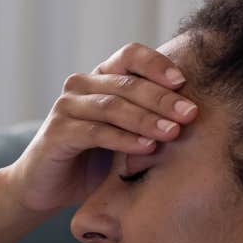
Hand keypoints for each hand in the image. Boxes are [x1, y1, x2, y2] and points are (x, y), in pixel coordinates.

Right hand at [1, 42, 197, 212]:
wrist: (47, 187)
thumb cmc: (93, 159)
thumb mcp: (126, 134)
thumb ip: (149, 117)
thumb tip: (195, 112)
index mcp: (100, 77)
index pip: (131, 55)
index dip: (157, 64)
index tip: (184, 82)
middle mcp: (81, 85)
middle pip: (127, 82)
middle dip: (162, 98)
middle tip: (190, 114)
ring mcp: (66, 107)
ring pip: (112, 105)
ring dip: (146, 118)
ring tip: (173, 132)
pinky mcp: (57, 132)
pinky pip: (95, 131)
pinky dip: (123, 139)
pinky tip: (146, 148)